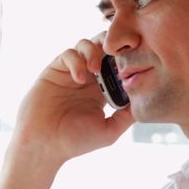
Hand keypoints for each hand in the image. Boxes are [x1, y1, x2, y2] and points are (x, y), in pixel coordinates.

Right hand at [10, 35, 134, 165]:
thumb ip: (126, 116)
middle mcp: (88, 78)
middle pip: (103, 48)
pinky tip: (79, 79)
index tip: (133, 64)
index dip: (126, 60)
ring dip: (94, 51)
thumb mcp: (109, 131)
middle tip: (117, 57)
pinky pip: (68, 54)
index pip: (117, 65)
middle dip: (111, 47)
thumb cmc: (75, 141)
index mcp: (102, 90)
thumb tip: (145, 99)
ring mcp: (71, 72)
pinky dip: (76, 61)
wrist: (44, 144)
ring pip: (86, 44)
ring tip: (96, 68)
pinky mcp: (54, 70)